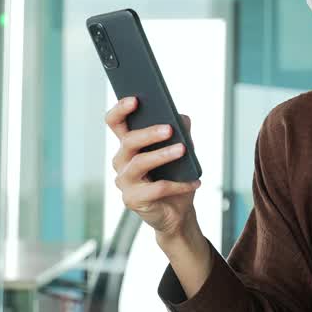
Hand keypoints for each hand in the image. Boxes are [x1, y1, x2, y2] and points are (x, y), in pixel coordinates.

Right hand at [105, 97, 201, 240]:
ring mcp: (124, 182)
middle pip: (128, 141)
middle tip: (169, 128)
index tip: (135, 99)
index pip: (115, 122)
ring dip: (162, 155)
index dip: (120, 109)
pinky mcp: (132, 200)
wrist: (177, 213)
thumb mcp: (182, 153)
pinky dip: (178, 184)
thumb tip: (183, 118)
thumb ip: (181, 133)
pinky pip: (156, 188)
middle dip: (149, 133)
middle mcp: (121, 161)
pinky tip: (195, 182)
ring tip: (183, 150)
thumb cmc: (175, 178)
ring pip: (140, 163)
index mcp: (129, 145)